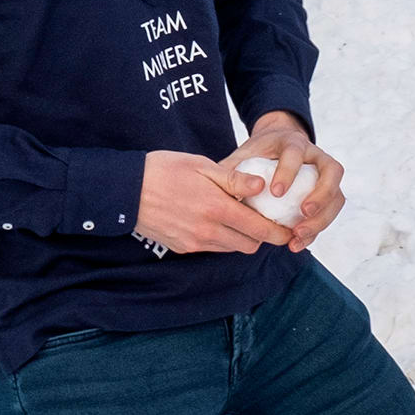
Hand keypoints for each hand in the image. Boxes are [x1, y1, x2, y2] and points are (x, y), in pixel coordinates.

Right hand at [138, 151, 290, 254]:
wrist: (125, 190)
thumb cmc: (164, 170)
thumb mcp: (202, 166)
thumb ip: (234, 179)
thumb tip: (262, 187)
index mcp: (217, 209)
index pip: (259, 229)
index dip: (279, 232)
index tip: (289, 230)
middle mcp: (207, 231)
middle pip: (249, 245)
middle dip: (261, 236)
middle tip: (263, 220)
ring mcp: (194, 242)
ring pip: (231, 248)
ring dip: (240, 238)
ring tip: (239, 218)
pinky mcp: (182, 248)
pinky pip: (211, 248)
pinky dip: (220, 239)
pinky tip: (215, 221)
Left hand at [219, 110, 344, 250]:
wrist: (279, 145)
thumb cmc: (259, 152)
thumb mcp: (244, 154)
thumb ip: (232, 169)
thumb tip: (216, 189)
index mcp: (293, 142)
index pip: (296, 153)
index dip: (289, 172)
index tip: (275, 192)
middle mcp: (316, 155)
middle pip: (331, 171)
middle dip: (320, 195)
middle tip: (303, 215)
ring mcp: (326, 173)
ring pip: (337, 194)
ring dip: (323, 217)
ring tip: (299, 235)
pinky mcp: (329, 191)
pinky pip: (332, 210)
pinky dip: (317, 228)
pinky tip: (298, 242)